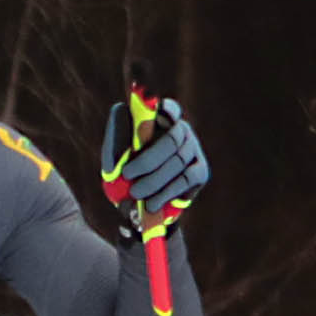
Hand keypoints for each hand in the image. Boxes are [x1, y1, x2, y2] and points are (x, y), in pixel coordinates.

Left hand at [97, 90, 208, 236]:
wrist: (136, 207)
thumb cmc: (123, 174)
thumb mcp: (114, 156)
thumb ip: (117, 135)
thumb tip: (121, 108)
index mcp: (161, 123)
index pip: (170, 109)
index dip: (167, 110)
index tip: (159, 113)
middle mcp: (181, 132)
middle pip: (173, 138)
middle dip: (148, 159)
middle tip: (127, 175)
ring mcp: (193, 150)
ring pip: (178, 160)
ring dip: (154, 179)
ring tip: (136, 194)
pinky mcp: (200, 171)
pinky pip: (187, 178)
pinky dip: (166, 191)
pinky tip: (151, 204)